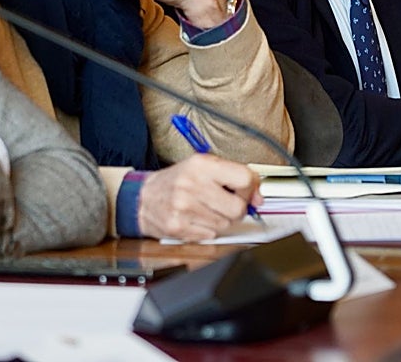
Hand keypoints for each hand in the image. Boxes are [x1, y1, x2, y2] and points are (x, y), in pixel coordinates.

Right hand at [138, 155, 261, 241]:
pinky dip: (208, 230)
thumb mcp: (202, 167)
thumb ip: (232, 175)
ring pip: (225, 224)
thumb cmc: (176, 181)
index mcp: (201, 164)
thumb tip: (258, 196)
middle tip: (226, 203)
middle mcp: (192, 184)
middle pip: (237, 208)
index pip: (243, 178)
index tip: (248, 193)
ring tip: (206, 209)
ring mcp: (184, 207)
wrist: (142, 198)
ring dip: (221, 220)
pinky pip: (210, 235)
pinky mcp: (178, 227)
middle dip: (237, 209)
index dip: (251, 189)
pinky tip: (196, 219)